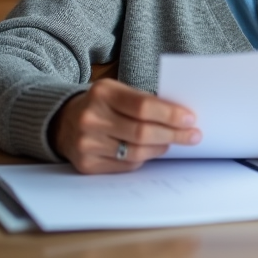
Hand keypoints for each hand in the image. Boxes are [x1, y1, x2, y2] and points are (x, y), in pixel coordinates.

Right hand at [50, 79, 200, 173]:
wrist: (63, 121)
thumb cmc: (102, 105)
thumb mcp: (118, 92)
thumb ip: (145, 101)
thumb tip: (182, 117)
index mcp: (102, 93)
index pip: (143, 106)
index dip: (170, 114)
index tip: (190, 118)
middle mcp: (91, 118)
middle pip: (142, 132)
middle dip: (173, 134)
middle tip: (194, 136)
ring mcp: (86, 144)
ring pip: (136, 152)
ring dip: (161, 148)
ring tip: (174, 142)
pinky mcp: (86, 165)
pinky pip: (125, 166)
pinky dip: (144, 159)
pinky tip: (152, 151)